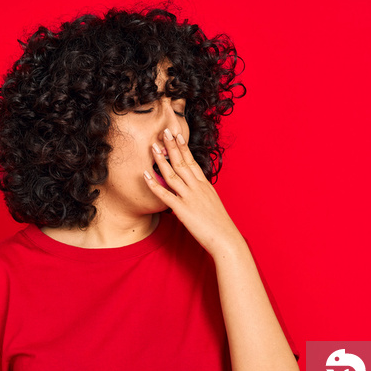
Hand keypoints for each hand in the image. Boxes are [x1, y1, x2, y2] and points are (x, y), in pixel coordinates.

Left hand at [143, 128, 245, 256]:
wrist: (226, 239)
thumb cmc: (220, 225)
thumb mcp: (212, 204)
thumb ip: (203, 194)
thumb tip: (195, 189)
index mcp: (205, 185)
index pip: (192, 162)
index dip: (183, 147)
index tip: (177, 135)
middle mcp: (197, 188)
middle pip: (182, 163)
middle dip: (172, 146)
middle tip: (164, 131)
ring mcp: (190, 198)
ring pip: (173, 174)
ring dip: (162, 160)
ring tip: (153, 147)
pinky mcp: (183, 210)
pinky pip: (165, 195)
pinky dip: (154, 184)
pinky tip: (145, 175)